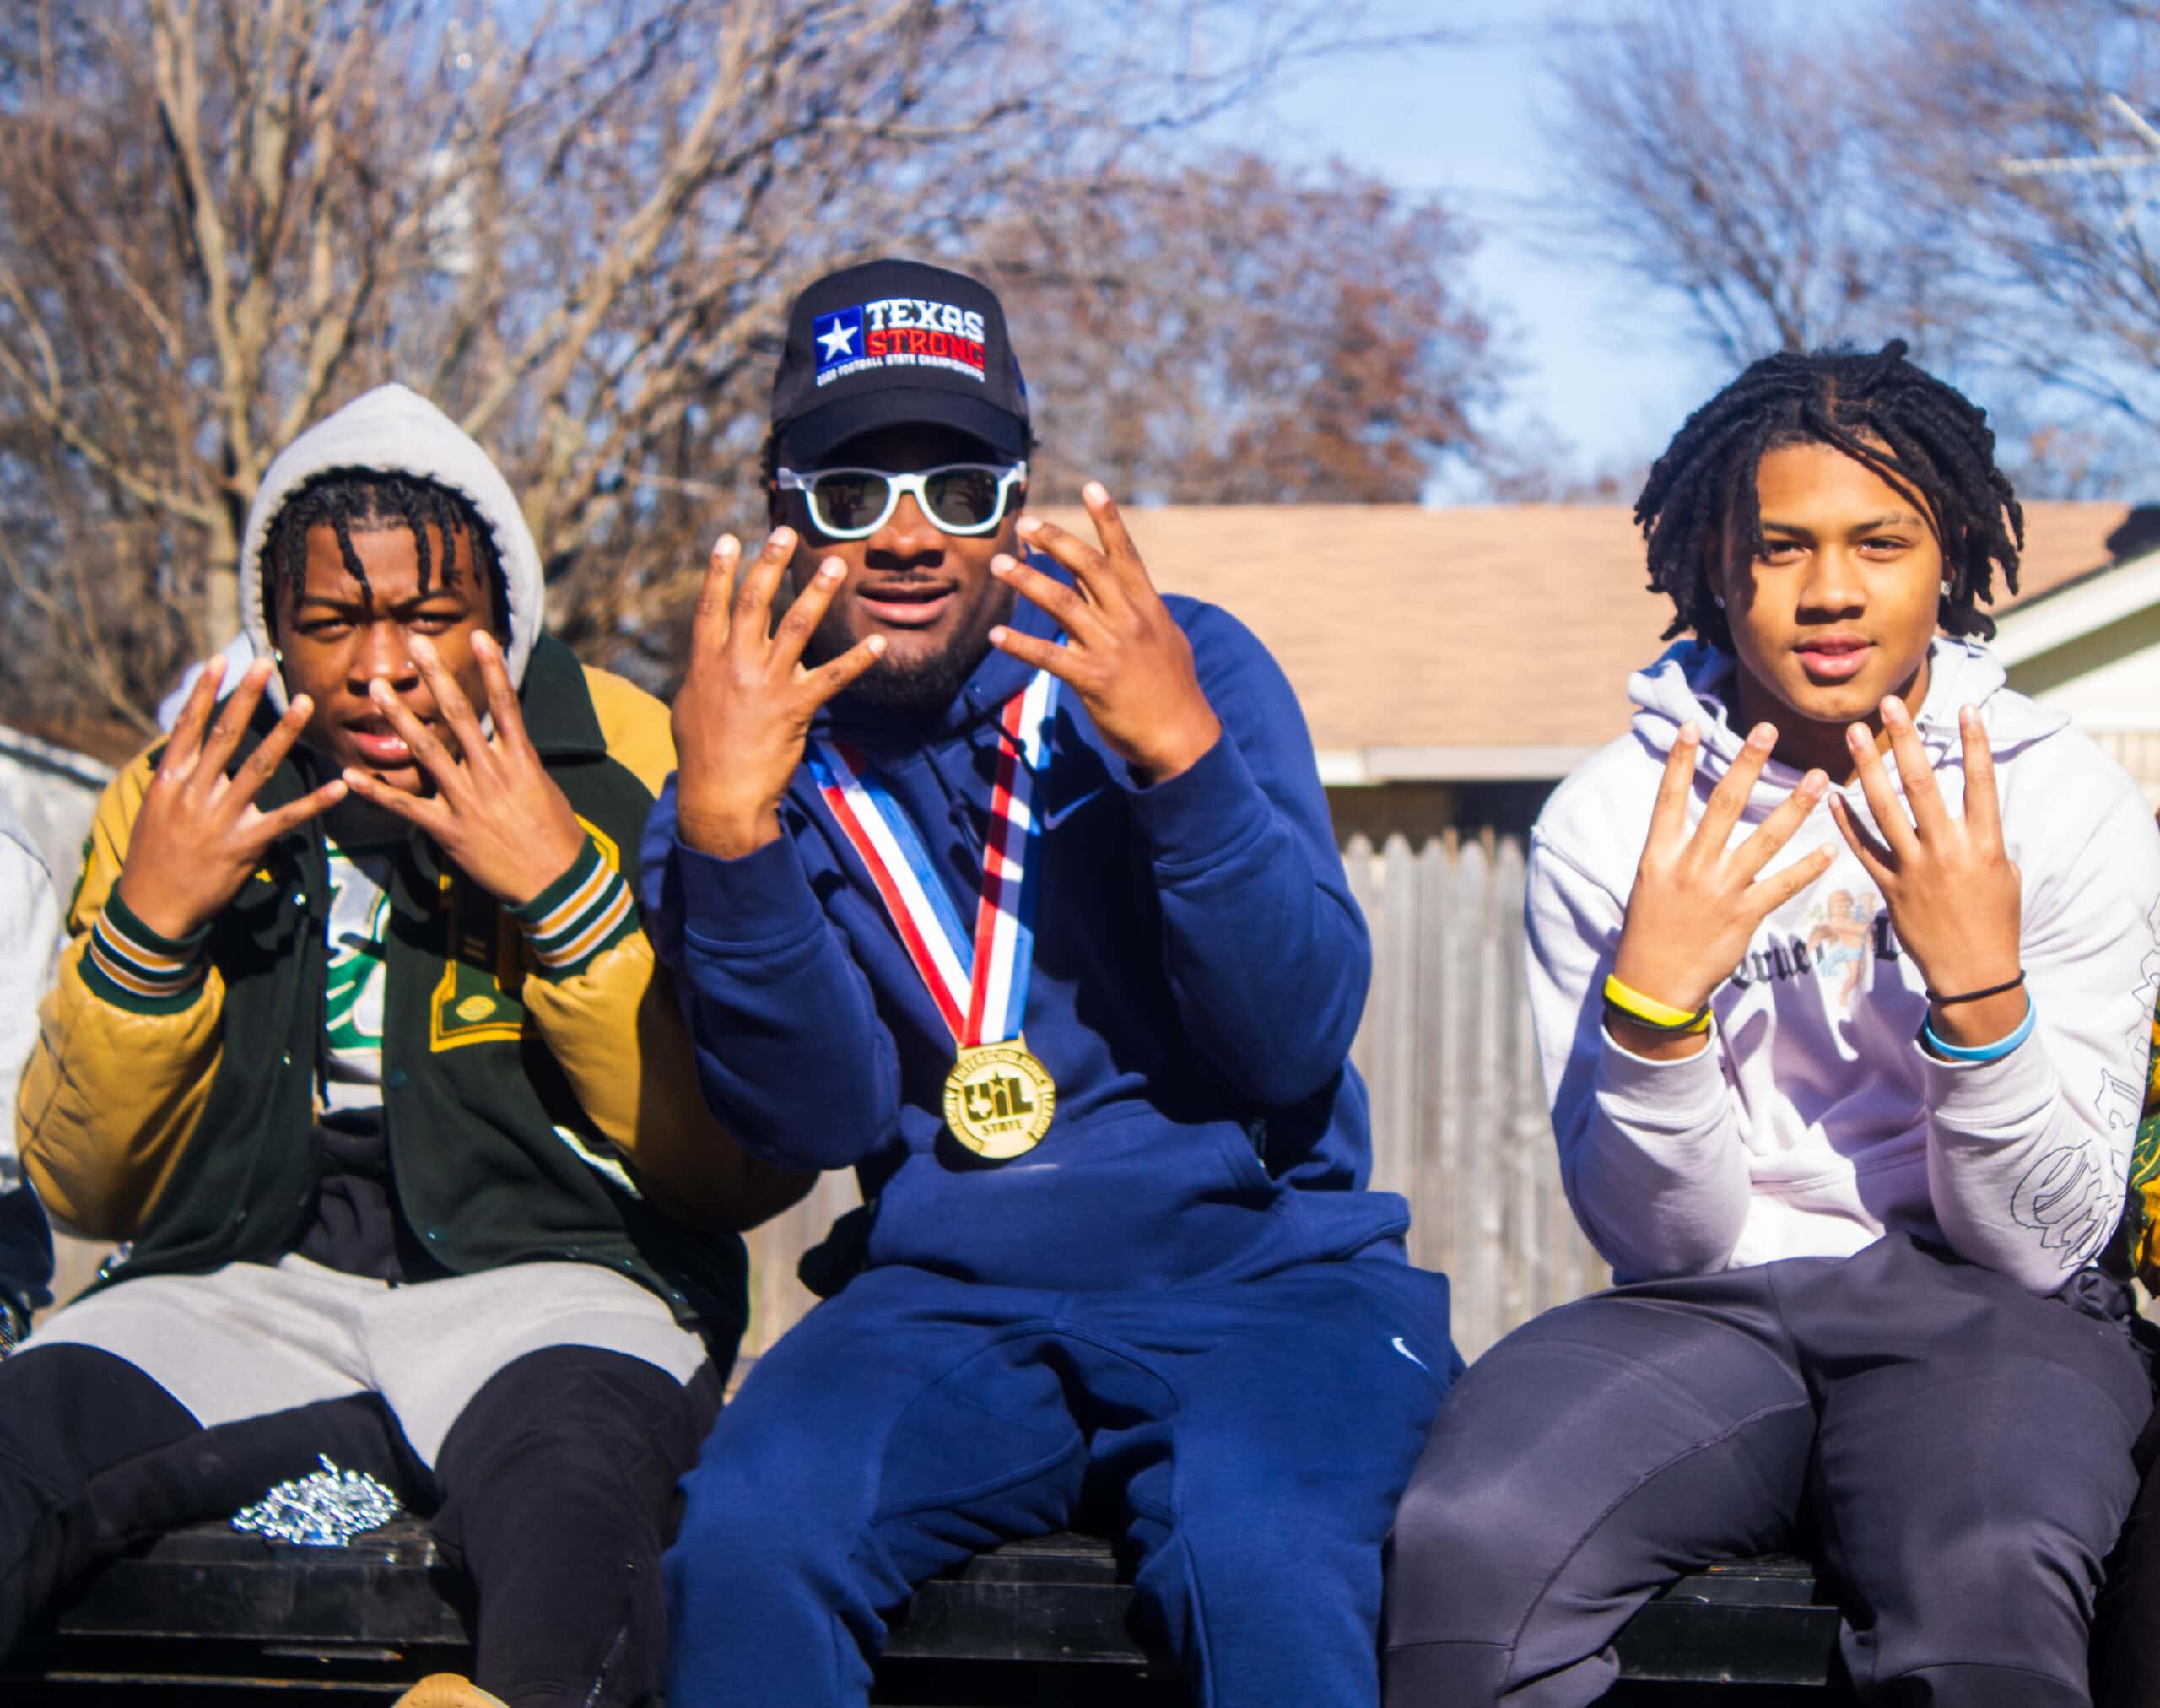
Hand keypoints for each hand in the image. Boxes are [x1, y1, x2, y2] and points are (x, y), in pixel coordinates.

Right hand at [113, 656, 347, 938]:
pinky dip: (315, 802)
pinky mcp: (245, 844)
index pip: (189, 727)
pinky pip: (287, 818)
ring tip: (305, 703)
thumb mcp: (156, 808)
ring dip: (284, 733)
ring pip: (258, 767)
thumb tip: (191, 742)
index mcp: (171, 780)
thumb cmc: (155, 854)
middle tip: (264, 663)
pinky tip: (340, 786)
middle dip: (245, 696)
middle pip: (226, 735)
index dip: (205, 693)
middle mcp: (195, 793)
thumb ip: (178, 775)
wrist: (152, 907)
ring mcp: (221, 817)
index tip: (220, 661)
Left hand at [337, 631, 585, 905]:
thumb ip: (517, 761)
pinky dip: (375, 791)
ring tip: (377, 691)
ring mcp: (467, 800)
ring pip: (427, 751)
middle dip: (436, 677)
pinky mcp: (448, 829)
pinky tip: (349, 774)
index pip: (505, 704)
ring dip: (399, 718)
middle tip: (414, 646)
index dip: (491, 668)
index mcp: (520, 761)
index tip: (478, 635)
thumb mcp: (543, 789)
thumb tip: (503, 738)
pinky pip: (405, 806)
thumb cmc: (556, 835)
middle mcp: (491, 773)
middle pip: (459, 715)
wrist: (555, 882)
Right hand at [672, 528, 885, 859]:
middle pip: (755, 602)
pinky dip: (857, 660)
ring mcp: (767, 683)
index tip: (730, 539)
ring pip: (797, 626)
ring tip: (837, 565)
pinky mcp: (796, 707)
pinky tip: (879, 644)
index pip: (712, 606)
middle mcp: (735, 664)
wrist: (720, 794)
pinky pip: (832, 677)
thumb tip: (712, 659)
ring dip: (818, 592)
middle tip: (786, 533)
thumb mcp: (691, 707)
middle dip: (771, 563)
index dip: (720, 571)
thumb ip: (704, 675)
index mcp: (705, 662)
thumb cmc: (701, 755)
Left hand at [989, 483, 1221, 783]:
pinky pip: (1049, 657)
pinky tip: (996, 635)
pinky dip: (1021, 645)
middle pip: (1089, 568)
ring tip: (999, 564)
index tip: (1091, 486)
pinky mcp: (1093, 680)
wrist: (1182, 736)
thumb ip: (1136, 609)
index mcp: (1148, 606)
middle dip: (1056, 541)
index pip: (1125, 553)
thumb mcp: (1164, 638)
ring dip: (1028, 580)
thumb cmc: (1172, 688)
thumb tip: (1109, 586)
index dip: (1108, 518)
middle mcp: (1129, 620)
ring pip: (1063, 603)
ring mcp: (1111, 648)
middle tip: (1026, 523)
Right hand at [1608, 721, 1833, 1059]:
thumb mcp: (1651, 882)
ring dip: (1795, 806)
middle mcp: (1690, 866)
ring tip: (1820, 778)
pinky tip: (1831, 849)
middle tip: (1768, 731)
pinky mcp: (1743, 916)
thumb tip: (1687, 816)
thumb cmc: (1651, 929)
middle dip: (1747, 764)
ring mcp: (1719, 890)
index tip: (1691, 725)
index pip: (1669, 797)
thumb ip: (1674, 849)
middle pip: (1724, 805)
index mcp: (1660, 854)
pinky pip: (1782, 885)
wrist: (1654, 982)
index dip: (1679, 760)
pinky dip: (1808, 867)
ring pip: (1764, 839)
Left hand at [1828, 696, 2023, 1049]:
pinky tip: (1831, 793)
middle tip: (1889, 705)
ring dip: (1866, 767)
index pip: (1981, 783)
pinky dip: (1846, 820)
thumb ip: (1983, 834)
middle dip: (1905, 741)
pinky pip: (1862, 847)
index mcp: (1984, 843)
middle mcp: (1947, 850)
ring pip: (1884, 809)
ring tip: (1853, 734)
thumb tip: (1972, 802)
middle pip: (1922, 785)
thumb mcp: (2003, 872)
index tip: (1966, 708)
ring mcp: (1914, 868)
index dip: (1974, 744)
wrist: (1973, 972)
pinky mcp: (1889, 887)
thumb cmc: (1994, 919)